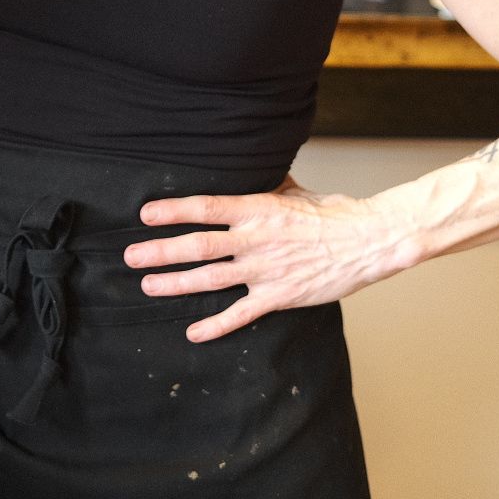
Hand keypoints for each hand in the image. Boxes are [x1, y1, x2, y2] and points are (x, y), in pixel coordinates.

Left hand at [124, 176, 403, 342]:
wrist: (368, 240)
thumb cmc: (332, 212)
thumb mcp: (293, 190)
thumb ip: (264, 184)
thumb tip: (244, 166)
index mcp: (259, 208)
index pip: (207, 207)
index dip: (174, 211)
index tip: (146, 214)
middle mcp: (257, 239)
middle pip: (199, 246)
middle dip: (161, 251)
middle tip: (130, 255)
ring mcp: (267, 270)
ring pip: (212, 278)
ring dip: (177, 283)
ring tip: (148, 285)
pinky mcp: (280, 296)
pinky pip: (241, 314)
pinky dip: (216, 325)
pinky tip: (193, 332)